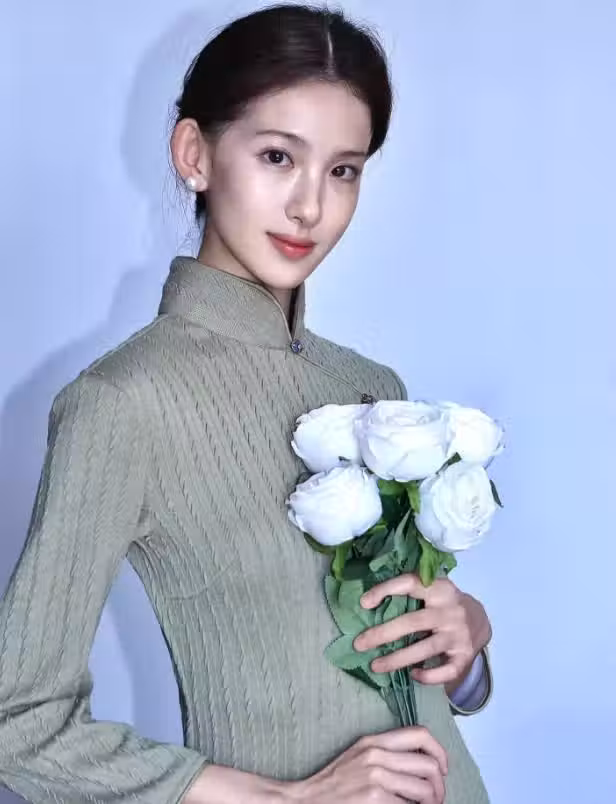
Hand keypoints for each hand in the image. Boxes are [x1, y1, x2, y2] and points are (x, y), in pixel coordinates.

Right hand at [289, 726, 447, 803]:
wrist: (306, 800)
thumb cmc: (334, 784)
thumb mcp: (359, 757)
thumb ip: (386, 754)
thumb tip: (420, 764)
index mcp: (374, 741)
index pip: (420, 734)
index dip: (439, 752)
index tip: (442, 769)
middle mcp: (376, 755)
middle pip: (428, 765)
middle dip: (439, 786)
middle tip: (435, 798)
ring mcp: (376, 778)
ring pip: (424, 789)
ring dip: (432, 803)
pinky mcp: (375, 799)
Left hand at [353, 573, 491, 688]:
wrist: (480, 619)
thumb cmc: (444, 603)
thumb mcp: (432, 589)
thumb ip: (410, 592)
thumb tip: (368, 604)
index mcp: (439, 588)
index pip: (410, 583)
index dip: (386, 590)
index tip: (364, 603)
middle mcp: (450, 610)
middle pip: (413, 622)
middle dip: (383, 634)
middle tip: (359, 644)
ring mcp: (459, 634)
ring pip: (425, 649)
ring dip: (397, 659)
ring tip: (375, 666)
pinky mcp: (465, 656)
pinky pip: (445, 671)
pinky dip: (428, 676)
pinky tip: (412, 675)